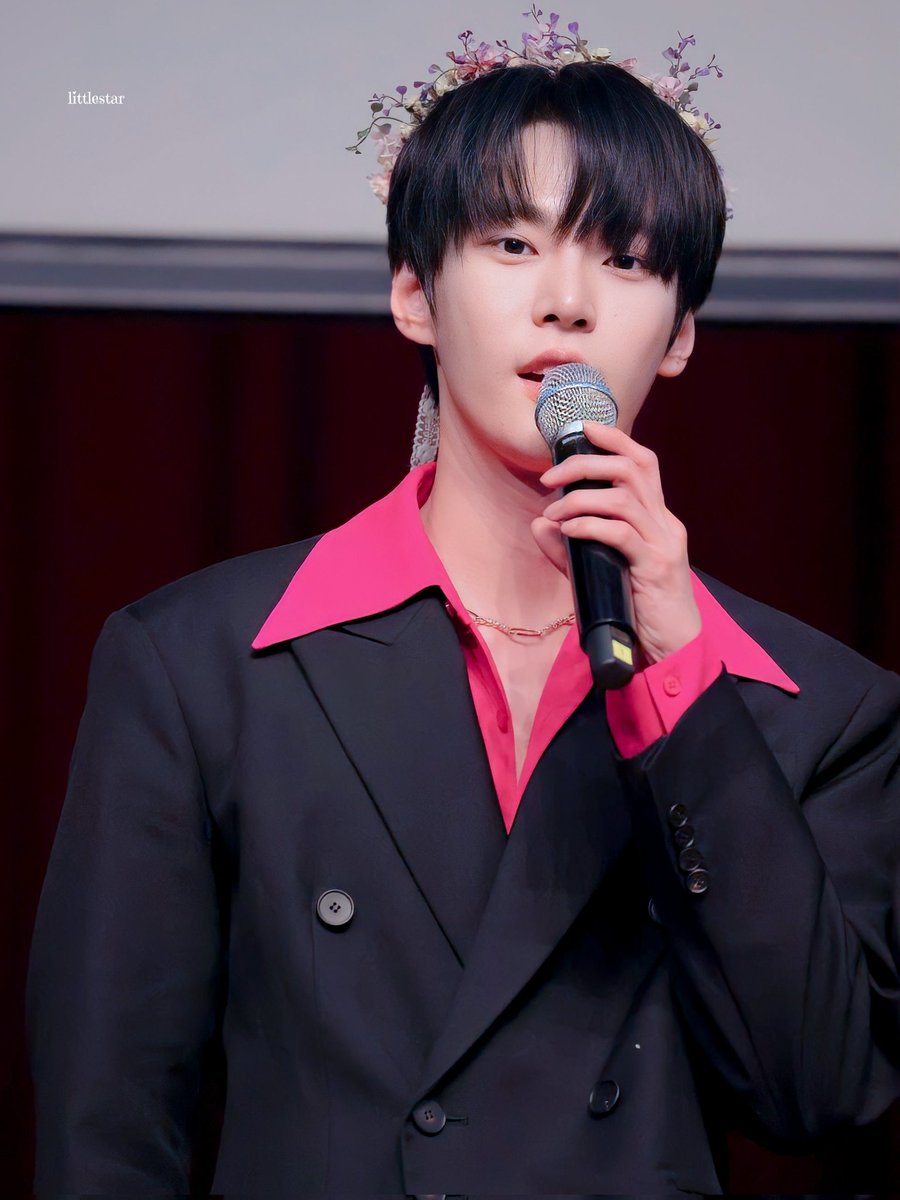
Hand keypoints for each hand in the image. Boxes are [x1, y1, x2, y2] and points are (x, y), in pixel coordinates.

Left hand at [530, 421, 700, 664]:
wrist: (673, 651)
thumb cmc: (637, 612)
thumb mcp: (597, 573)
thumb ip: (569, 549)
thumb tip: (540, 523)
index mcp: (658, 519)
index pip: (642, 462)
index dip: (614, 439)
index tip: (582, 429)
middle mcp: (666, 524)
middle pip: (631, 468)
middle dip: (585, 463)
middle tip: (549, 478)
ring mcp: (664, 544)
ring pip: (623, 497)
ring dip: (580, 499)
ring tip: (555, 513)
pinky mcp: (656, 568)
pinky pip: (620, 534)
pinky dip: (588, 526)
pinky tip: (568, 532)